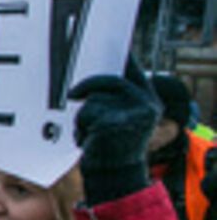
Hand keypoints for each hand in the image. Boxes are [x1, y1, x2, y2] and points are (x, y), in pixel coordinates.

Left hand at [67, 56, 159, 173]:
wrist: (114, 176)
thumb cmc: (111, 146)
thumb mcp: (119, 119)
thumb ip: (114, 98)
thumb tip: (91, 77)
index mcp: (148, 100)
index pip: (133, 70)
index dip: (119, 56)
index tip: (102, 43)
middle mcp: (146, 104)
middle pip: (108, 80)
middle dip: (87, 86)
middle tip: (72, 94)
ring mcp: (131, 114)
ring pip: (93, 99)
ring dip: (83, 116)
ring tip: (90, 133)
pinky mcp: (113, 123)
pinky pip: (86, 113)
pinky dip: (80, 127)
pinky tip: (88, 140)